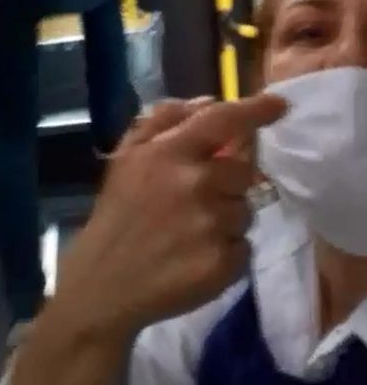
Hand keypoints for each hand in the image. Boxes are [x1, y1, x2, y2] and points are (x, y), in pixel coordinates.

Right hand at [55, 94, 284, 338]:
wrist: (105, 282)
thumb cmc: (118, 213)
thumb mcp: (127, 155)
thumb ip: (164, 119)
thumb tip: (209, 102)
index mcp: (170, 153)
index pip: (223, 120)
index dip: (255, 109)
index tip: (279, 104)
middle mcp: (196, 184)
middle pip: (245, 170)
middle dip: (229, 181)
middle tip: (199, 197)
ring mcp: (213, 225)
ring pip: (246, 210)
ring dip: (228, 217)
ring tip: (192, 231)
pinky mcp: (224, 263)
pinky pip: (245, 246)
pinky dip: (228, 250)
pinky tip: (197, 256)